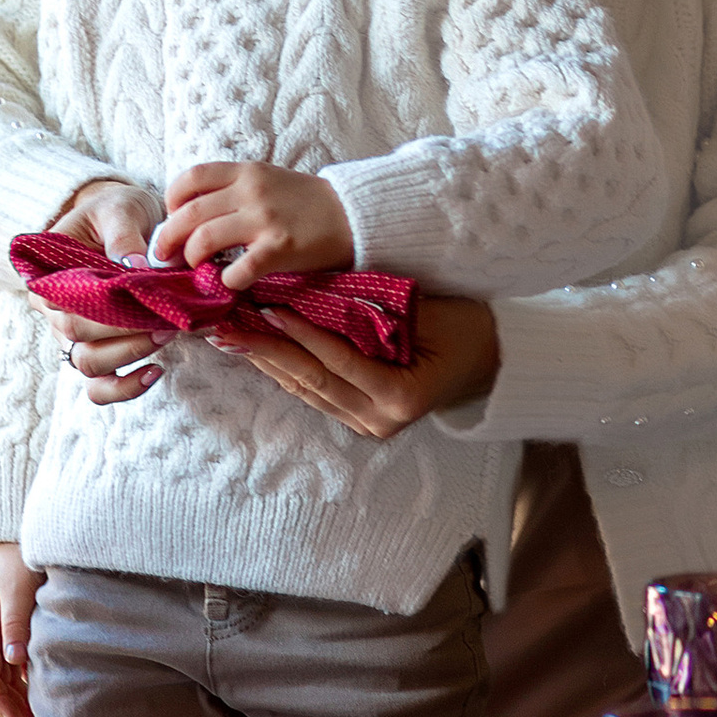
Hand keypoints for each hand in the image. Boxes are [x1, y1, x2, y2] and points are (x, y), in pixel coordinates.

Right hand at [0, 542, 42, 716]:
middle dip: (9, 703)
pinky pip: (18, 659)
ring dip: (19, 693)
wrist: (21, 535)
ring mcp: (4, 629)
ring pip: (7, 671)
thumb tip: (13, 660)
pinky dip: (27, 676)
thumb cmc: (19, 559)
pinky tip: (42, 687)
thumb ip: (15, 624)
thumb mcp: (17, 591)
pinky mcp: (19, 624)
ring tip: (37, 714)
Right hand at [43, 178, 167, 391]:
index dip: (102, 310)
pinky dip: (125, 387)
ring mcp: (73, 335)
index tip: (141, 302)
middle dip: (124, 333)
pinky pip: (101, 385)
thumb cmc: (114, 211)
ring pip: (88, 366)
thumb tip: (133, 267)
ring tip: (165, 335)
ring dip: (128, 356)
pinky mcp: (97, 349)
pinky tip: (155, 372)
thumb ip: (123, 234)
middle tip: (166, 320)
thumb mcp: (117, 208)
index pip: (64, 305)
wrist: (120, 218)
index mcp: (48, 276)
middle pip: (78, 338)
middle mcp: (54, 311)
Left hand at [156, 161, 356, 282]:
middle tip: (166, 257)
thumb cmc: (309, 204)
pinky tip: (230, 285)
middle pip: (188, 214)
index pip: (191, 178)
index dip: (172, 201)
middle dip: (168, 239)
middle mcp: (251, 191)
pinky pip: (238, 269)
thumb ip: (236, 193)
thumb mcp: (270, 182)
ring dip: (192, 261)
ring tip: (197, 271)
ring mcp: (265, 219)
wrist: (356, 216)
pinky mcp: (280, 248)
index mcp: (247, 172)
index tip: (173, 219)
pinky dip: (226, 281)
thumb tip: (195, 221)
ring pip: (203, 240)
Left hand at [209, 292, 500, 440]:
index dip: (301, 333)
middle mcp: (380, 421)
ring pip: (306, 390)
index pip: (338, 361)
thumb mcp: (428, 313)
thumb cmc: (465, 328)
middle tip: (227, 326)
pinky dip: (287, 369)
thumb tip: (316, 290)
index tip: (268, 306)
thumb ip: (376, 310)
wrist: (490, 359)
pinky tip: (259, 351)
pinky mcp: (359, 419)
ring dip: (267, 361)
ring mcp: (369, 426)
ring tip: (230, 337)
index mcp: (401, 397)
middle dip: (266, 351)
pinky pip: (316, 392)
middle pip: (312, 380)